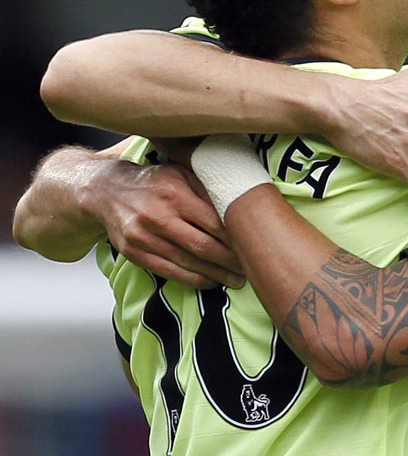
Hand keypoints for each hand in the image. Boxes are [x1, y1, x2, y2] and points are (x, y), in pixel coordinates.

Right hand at [93, 160, 244, 288]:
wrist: (105, 191)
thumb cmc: (153, 181)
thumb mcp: (181, 174)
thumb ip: (208, 188)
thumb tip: (243, 206)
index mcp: (174, 194)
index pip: (215, 223)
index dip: (237, 240)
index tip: (254, 248)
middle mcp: (157, 216)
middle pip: (204, 247)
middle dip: (231, 262)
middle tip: (250, 270)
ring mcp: (143, 236)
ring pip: (188, 263)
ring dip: (216, 275)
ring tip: (237, 280)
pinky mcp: (133, 252)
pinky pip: (169, 271)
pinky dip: (193, 279)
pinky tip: (211, 281)